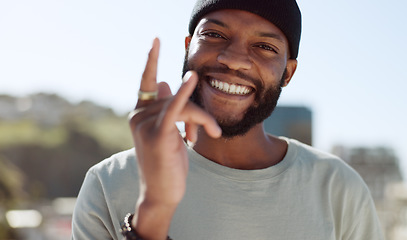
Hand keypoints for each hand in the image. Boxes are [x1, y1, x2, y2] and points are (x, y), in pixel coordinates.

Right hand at [128, 38, 220, 238]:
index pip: (147, 82)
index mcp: (139, 113)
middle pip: (176, 96)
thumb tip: (168, 80)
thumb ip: (168, 107)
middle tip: (210, 131)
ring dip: (203, 119)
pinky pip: (175, 108)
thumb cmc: (166, 164)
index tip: (156, 40)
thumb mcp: (168, 133)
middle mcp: (138, 115)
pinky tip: (191, 77)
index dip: (151, 60)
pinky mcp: (157, 134)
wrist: (162, 194)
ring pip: (183, 105)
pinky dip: (185, 93)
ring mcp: (145, 124)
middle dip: (198, 113)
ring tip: (212, 134)